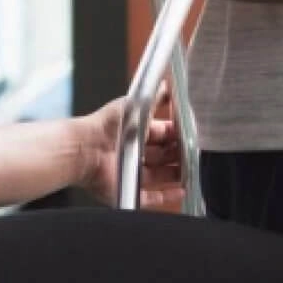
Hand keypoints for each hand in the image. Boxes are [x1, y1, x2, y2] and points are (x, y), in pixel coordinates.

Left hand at [78, 91, 184, 207]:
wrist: (86, 149)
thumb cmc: (107, 125)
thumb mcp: (136, 104)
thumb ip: (155, 97)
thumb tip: (168, 84)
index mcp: (136, 132)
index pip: (163, 134)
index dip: (177, 135)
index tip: (193, 135)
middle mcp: (134, 153)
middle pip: (163, 156)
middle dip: (180, 155)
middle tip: (196, 154)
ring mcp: (131, 174)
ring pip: (160, 176)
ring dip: (177, 175)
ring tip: (193, 172)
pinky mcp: (128, 191)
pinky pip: (150, 198)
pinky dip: (167, 196)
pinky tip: (181, 192)